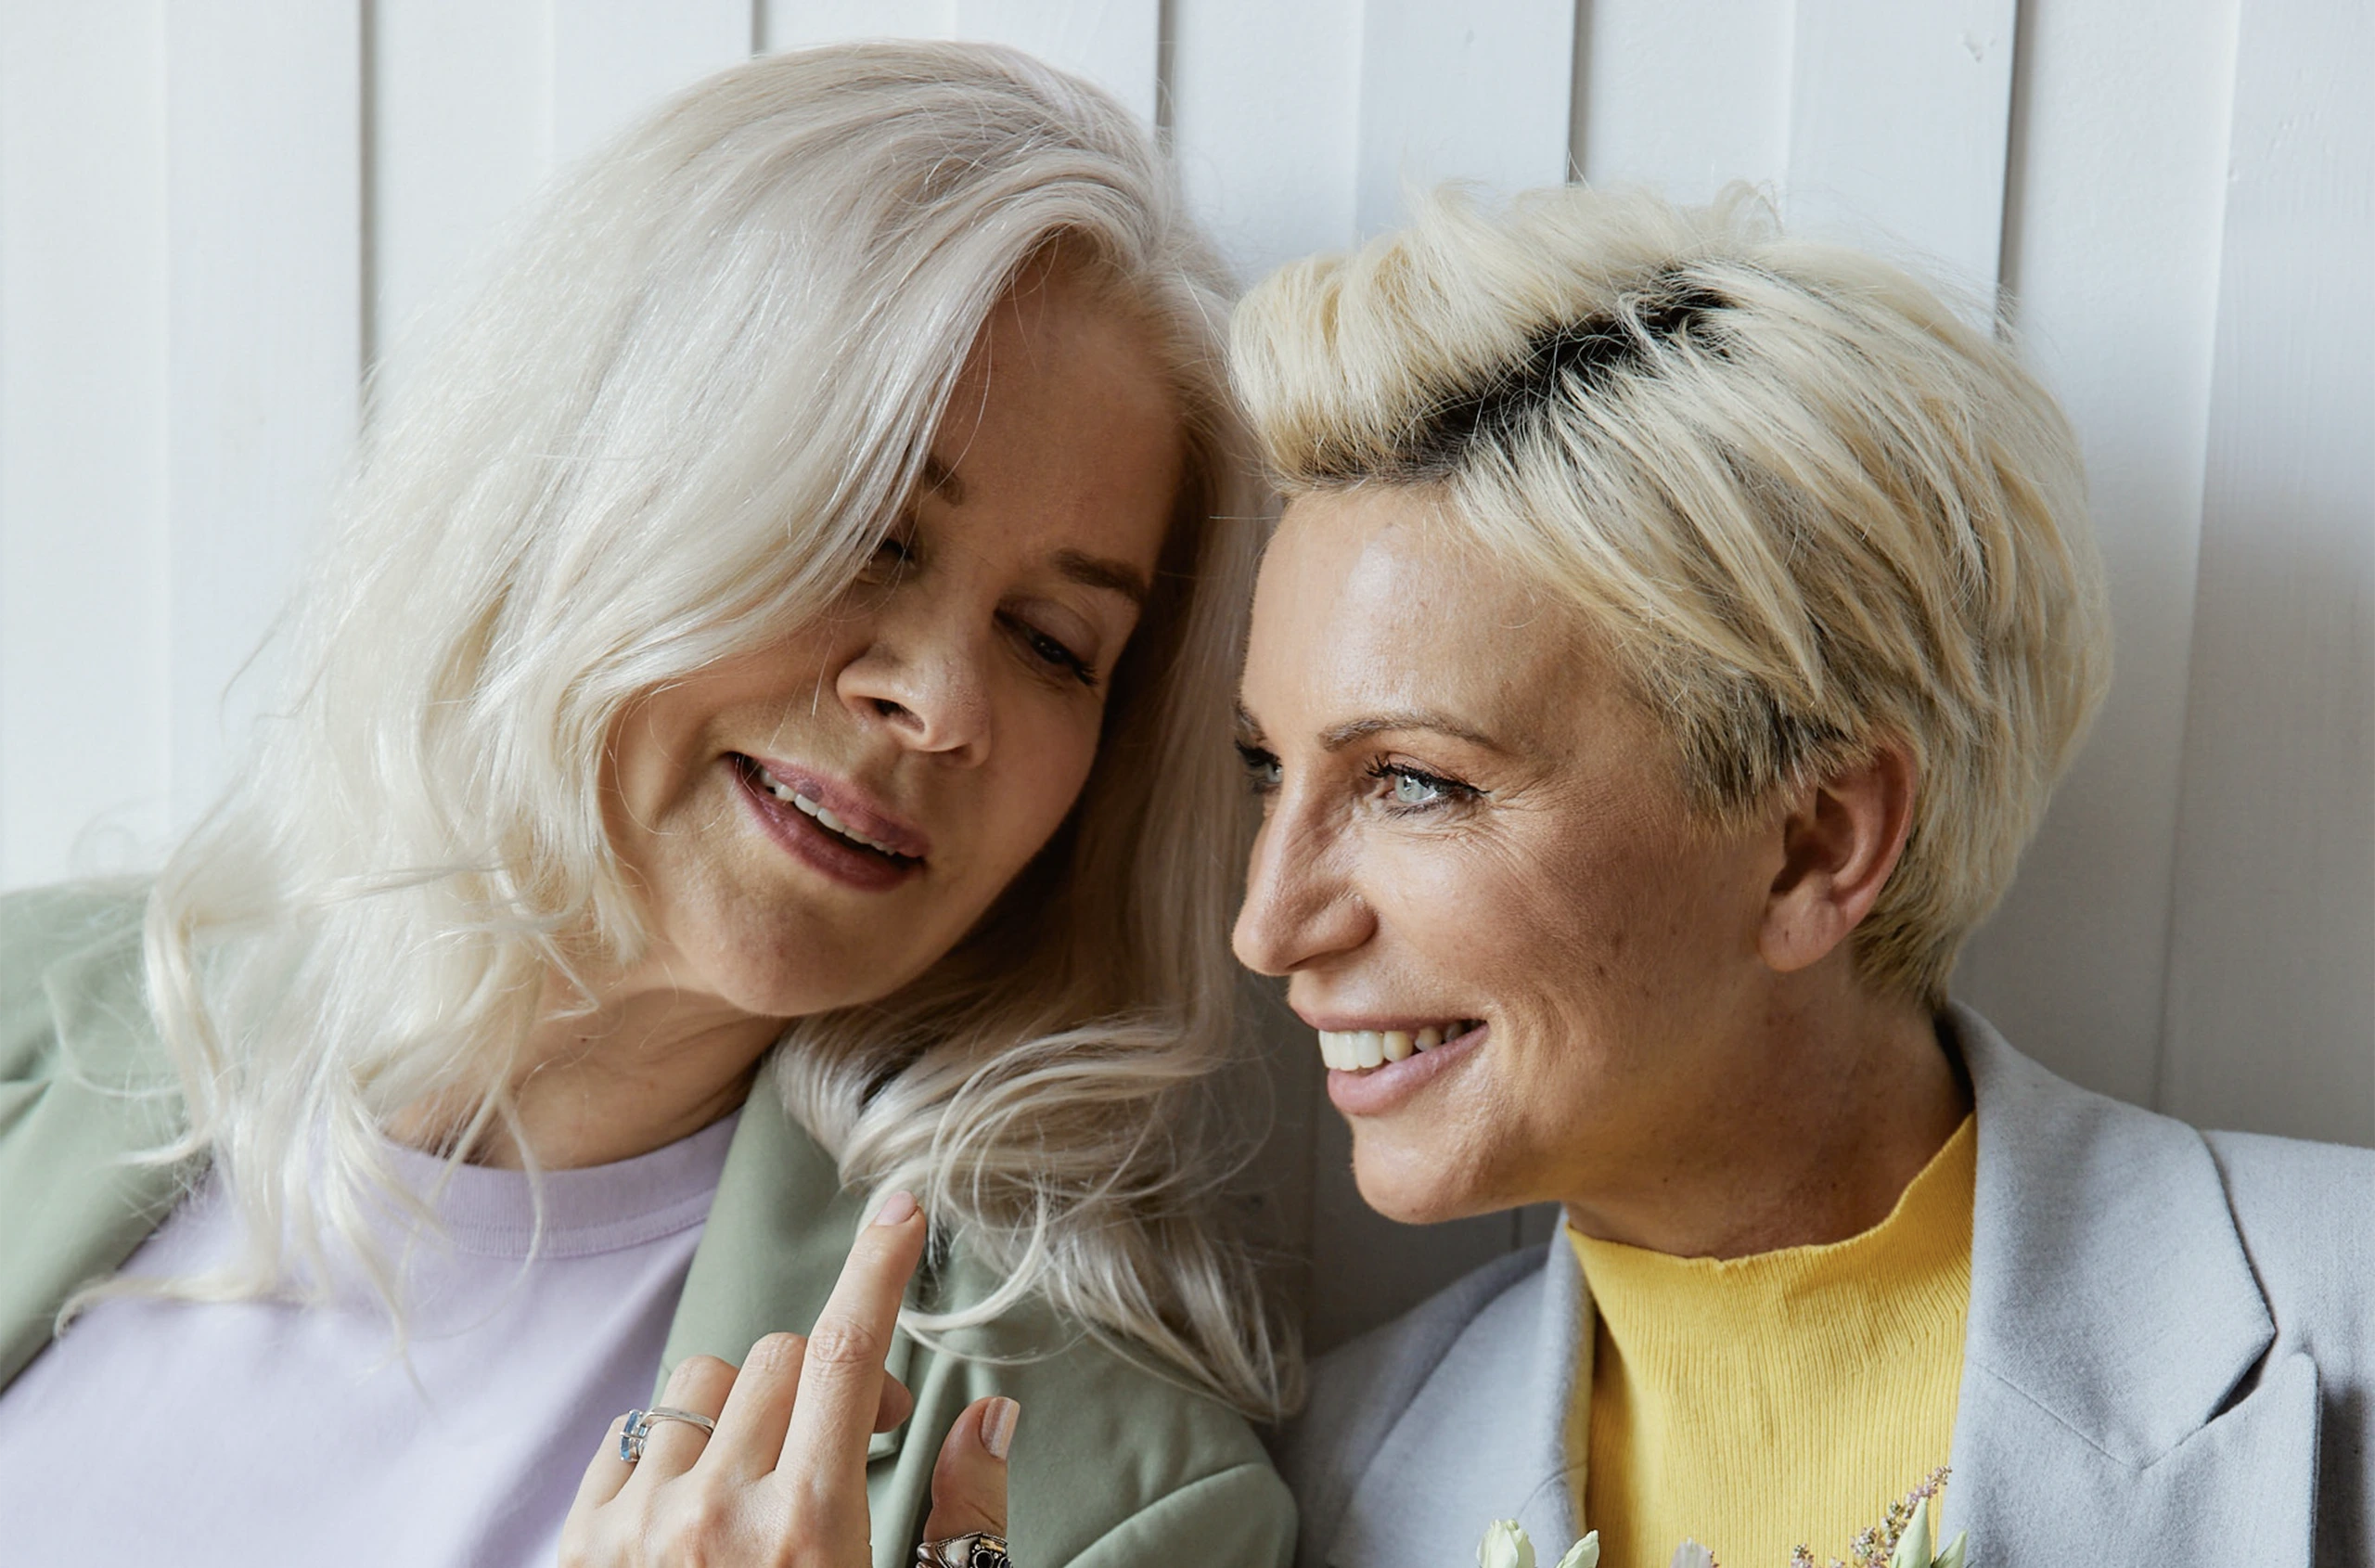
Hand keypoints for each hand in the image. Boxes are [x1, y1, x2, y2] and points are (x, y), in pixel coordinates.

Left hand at [559, 1191, 1019, 1566]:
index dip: (879, 1267)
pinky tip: (704, 1513)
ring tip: (772, 1482)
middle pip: (781, 1362)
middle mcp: (713, 1517)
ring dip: (750, 1413)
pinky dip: (678, 1453)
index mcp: (808, 1531)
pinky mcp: (578, 1551)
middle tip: (860, 1442)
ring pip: (702, 1389)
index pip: (845, 1352)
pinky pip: (633, 1440)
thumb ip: (961, 1516)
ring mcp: (635, 1532)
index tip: (900, 1207)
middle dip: (829, 1381)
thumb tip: (992, 1414)